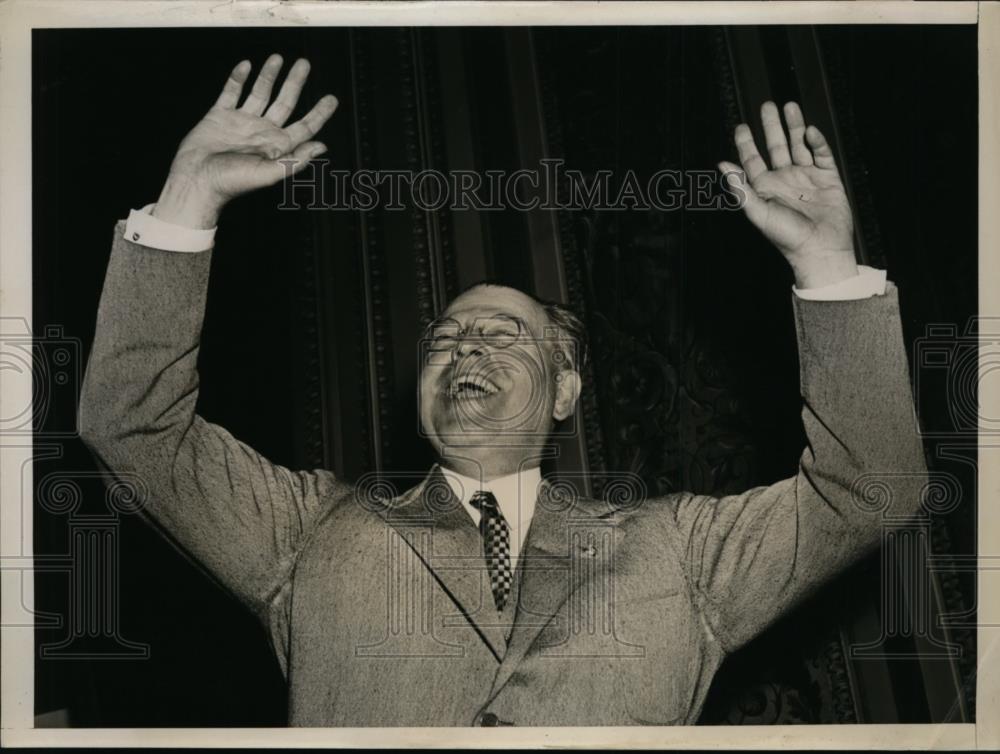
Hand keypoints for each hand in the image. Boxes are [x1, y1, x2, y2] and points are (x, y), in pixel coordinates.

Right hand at [153, 54, 338, 228]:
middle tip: (305, 64)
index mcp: (277, 146)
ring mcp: (241, 122)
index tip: (332, 99)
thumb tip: (321, 147)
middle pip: (284, 102)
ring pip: (260, 92)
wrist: (197, 179)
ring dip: (269, 75)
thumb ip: (297, 160)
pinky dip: (238, 78)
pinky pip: (231, 92)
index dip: (319, 113)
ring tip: (278, 58)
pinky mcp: (220, 116)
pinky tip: (246, 66)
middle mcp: (262, 131)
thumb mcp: (270, 174)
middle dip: (295, 83)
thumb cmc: (232, 183)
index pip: (304, 126)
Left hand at [719, 102, 857, 288]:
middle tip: (766, 106)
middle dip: (771, 126)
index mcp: (766, 188)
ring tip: (789, 107)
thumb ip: (741, 188)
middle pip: (776, 146)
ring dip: (794, 127)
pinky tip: (810, 131)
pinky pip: (822, 154)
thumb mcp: (758, 212)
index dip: (746, 143)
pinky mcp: (827, 178)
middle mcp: (785, 180)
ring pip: (799, 145)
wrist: (820, 249)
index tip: (741, 127)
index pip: (753, 160)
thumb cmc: (787, 237)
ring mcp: (807, 177)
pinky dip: (816, 142)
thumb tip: (722, 166)